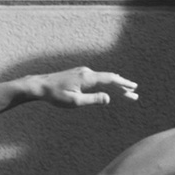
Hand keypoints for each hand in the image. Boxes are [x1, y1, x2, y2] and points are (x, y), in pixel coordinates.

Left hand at [23, 66, 137, 109]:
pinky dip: (106, 83)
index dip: (123, 84)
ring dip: (115, 85)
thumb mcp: (75, 101)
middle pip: (109, 79)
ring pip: (103, 78)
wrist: (40, 85)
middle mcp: (87, 72)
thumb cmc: (56, 95)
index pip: (110, 79)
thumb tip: (109, 98)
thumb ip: (93, 99)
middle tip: (135, 94)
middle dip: (123, 86)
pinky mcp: (79, 74)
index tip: (134, 88)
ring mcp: (82, 72)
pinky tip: (109, 86)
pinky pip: (97, 78)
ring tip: (126, 91)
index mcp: (87, 78)